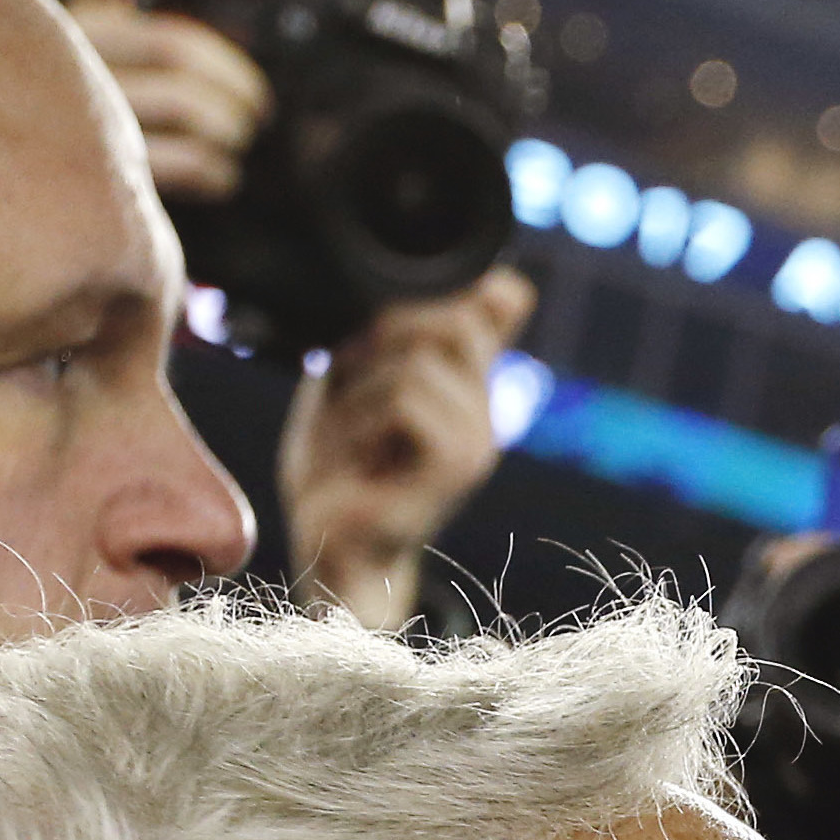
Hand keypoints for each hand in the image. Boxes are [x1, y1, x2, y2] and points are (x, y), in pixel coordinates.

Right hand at [67, 0, 271, 203]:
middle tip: (259, 105)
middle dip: (237, 80)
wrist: (67, 180)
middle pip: (173, 44)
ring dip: (231, 125)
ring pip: (182, 101)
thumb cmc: (135, 101)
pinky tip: (222, 176)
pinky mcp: (101, 161)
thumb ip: (186, 25)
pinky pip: (185, 160)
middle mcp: (74, 39)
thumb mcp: (145, 48)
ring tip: (239, 137)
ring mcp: (82, 100)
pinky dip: (219, 171)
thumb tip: (272, 20)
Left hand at [281, 268, 536, 632]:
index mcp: (463, 385)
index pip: (477, 304)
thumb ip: (409, 334)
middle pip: (447, 319)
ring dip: (358, 390)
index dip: (415, 305)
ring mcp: (477, 438)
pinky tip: (352, 456)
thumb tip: (510, 284)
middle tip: (341, 388)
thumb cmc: (338, 470)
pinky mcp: (460, 465)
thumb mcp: (362, 382)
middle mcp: (481, 409)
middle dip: (378, 340)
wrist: (330, 554)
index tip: (361, 347)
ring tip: (343, 436)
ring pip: (416, 361)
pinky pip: (407, 400)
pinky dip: (362, 420)